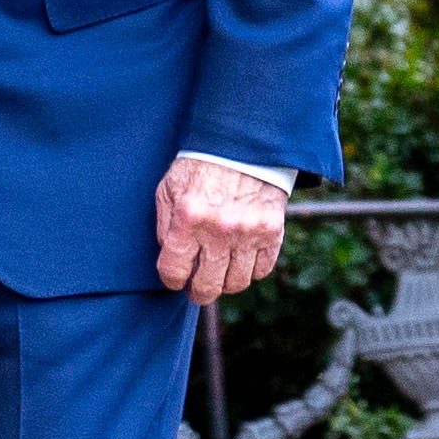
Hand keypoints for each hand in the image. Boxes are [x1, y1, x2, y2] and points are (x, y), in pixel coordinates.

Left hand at [155, 154, 290, 301]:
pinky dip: (250, 272)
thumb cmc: (200, 167)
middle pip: (207, 285)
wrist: (242, 146)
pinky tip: (240, 261)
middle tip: (197, 290)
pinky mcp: (272, 232)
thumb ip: (165, 226)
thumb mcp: (169, 189)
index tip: (174, 279)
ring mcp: (248, 233)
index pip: (174, 270)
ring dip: (225, 284)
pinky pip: (261, 270)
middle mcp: (219, 230)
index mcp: (188, 218)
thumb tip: (170, 257)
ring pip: (236, 283)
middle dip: (199, 292)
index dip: (171, 280)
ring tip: (219, 275)